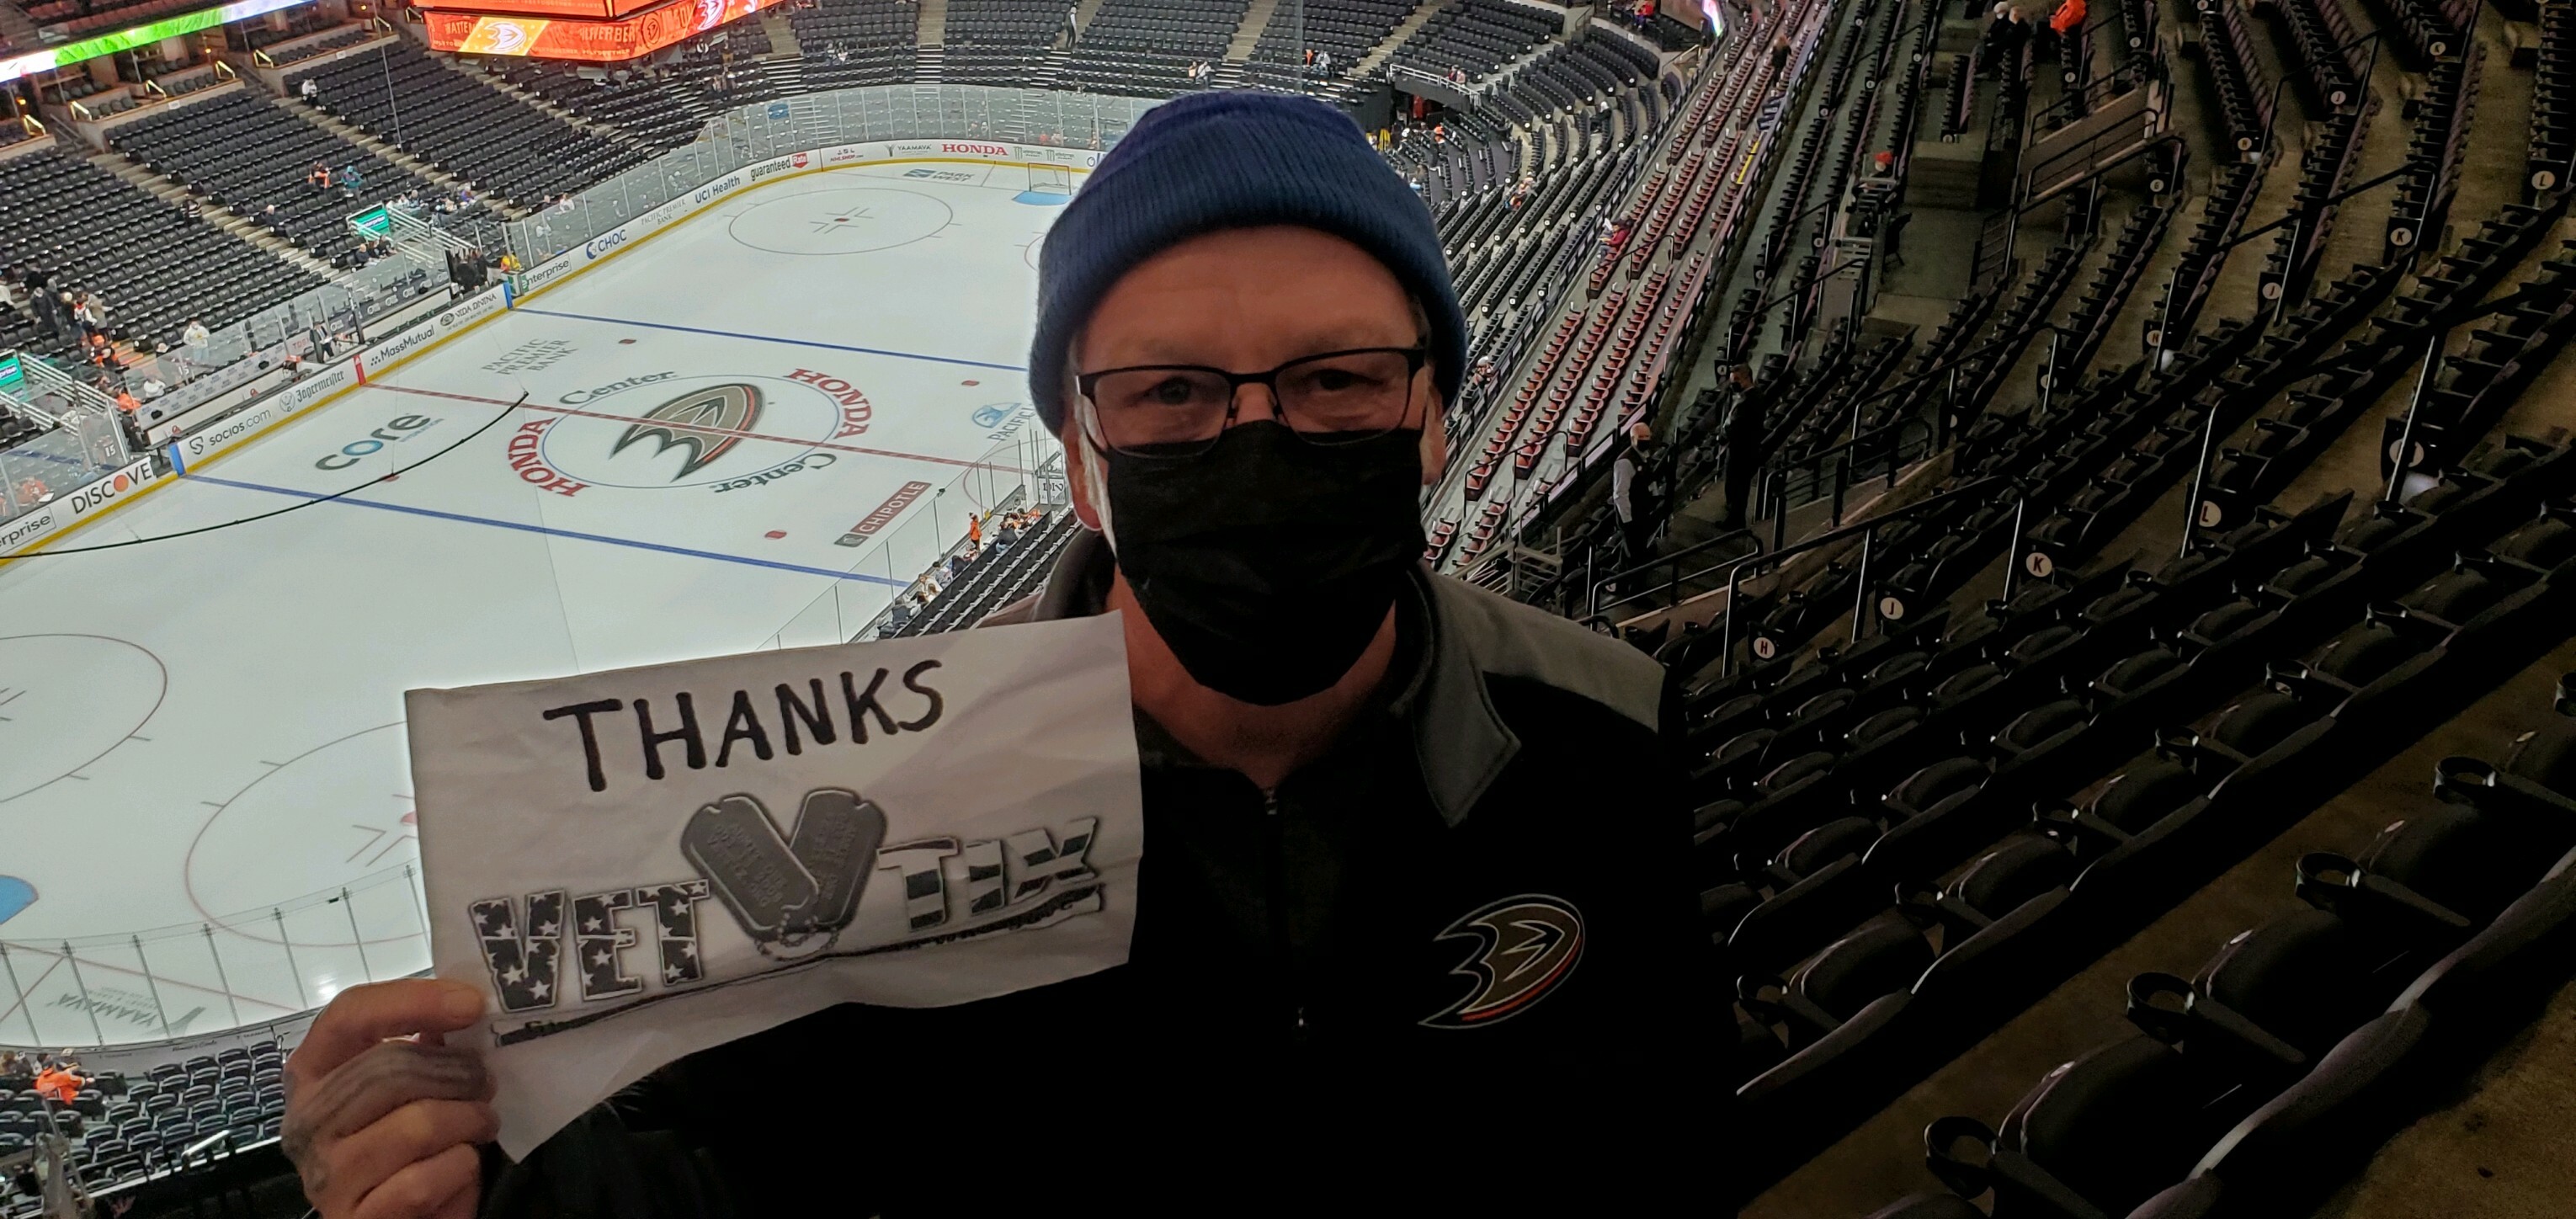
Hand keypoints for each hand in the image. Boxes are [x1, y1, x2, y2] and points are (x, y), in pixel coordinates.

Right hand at [282, 980, 495, 1218]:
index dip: (414, 1001)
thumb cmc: (407, 1146)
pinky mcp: (353, 1217)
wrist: (403, 1215)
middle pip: (391, 1069)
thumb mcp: (408, 1089)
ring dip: (468, 1120)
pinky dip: (460, 1168)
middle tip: (487, 1082)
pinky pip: (424, 1180)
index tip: (473, 1004)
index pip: (349, 1015)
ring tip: (481, 1124)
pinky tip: (461, 1166)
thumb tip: (460, 1006)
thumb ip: (421, 1047)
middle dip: (458, 1072)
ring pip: (417, 1124)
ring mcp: (324, 1174)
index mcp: (312, 1073)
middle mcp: (305, 1120)